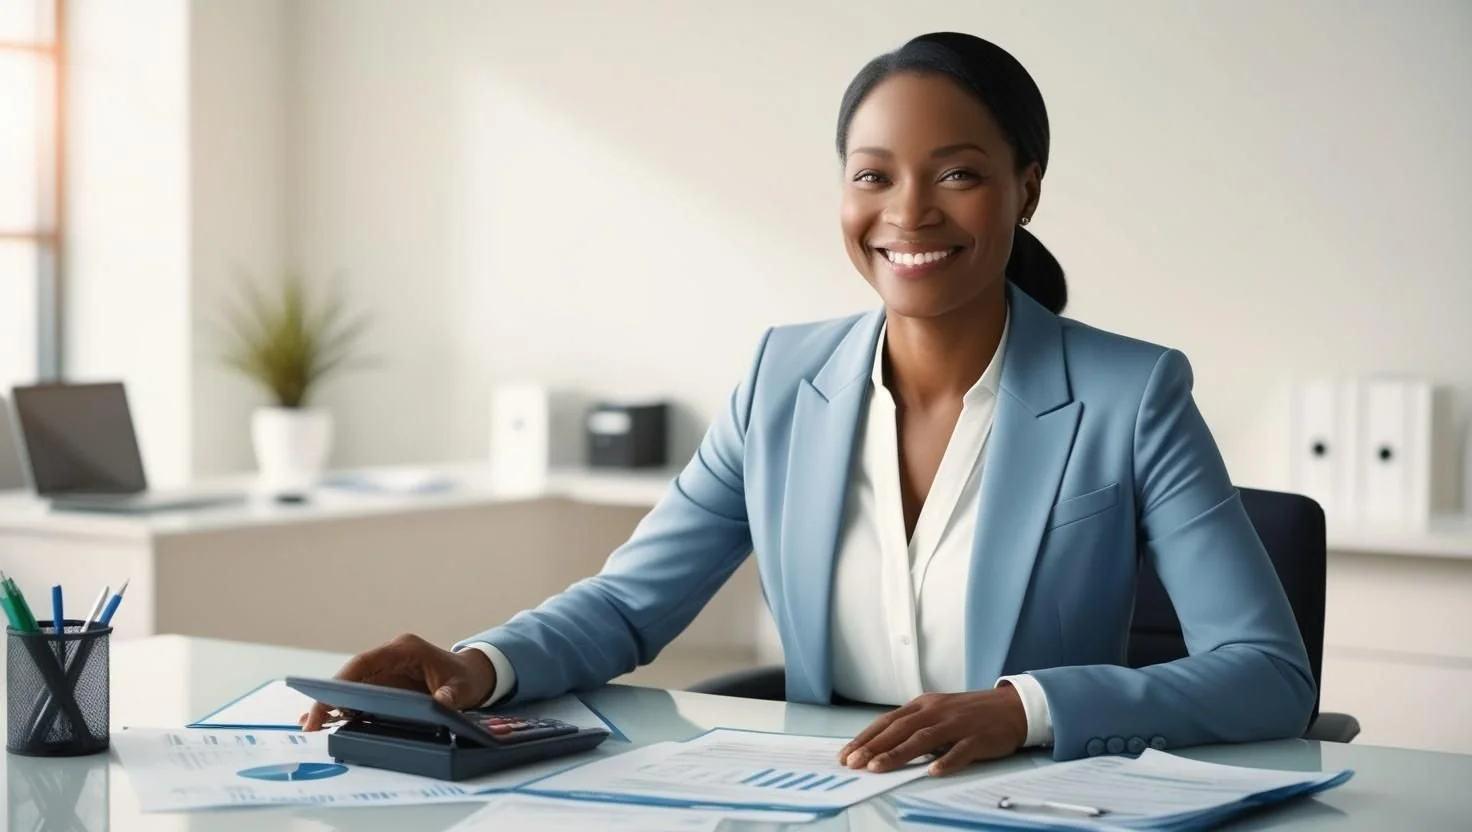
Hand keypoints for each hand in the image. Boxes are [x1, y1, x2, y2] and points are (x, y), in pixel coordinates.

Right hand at [298, 633, 495, 730]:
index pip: (366, 661)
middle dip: (330, 696)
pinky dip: (344, 707)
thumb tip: (440, 705)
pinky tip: (326, 721)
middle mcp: (390, 657)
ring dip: (332, 703)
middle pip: (352, 674)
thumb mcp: (463, 688)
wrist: (472, 675)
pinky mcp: (384, 684)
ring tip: (312, 725)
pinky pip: (359, 694)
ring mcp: (385, 670)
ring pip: (351, 685)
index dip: (344, 679)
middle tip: (311, 721)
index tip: (326, 698)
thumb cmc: (466, 678)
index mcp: (405, 649)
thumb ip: (450, 696)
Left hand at [837, 686, 1028, 775]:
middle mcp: (936, 711)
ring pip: (923, 739)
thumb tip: (883, 746)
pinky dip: (946, 760)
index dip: (866, 737)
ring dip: (898, 753)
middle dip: (873, 747)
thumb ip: (914, 726)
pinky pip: (961, 751)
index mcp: (923, 705)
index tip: (846, 753)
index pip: (888, 721)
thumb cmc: (970, 713)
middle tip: (853, 762)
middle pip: (899, 729)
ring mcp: (957, 724)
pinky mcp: (978, 737)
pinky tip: (933, 771)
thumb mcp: (937, 712)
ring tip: (878, 767)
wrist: (1012, 707)